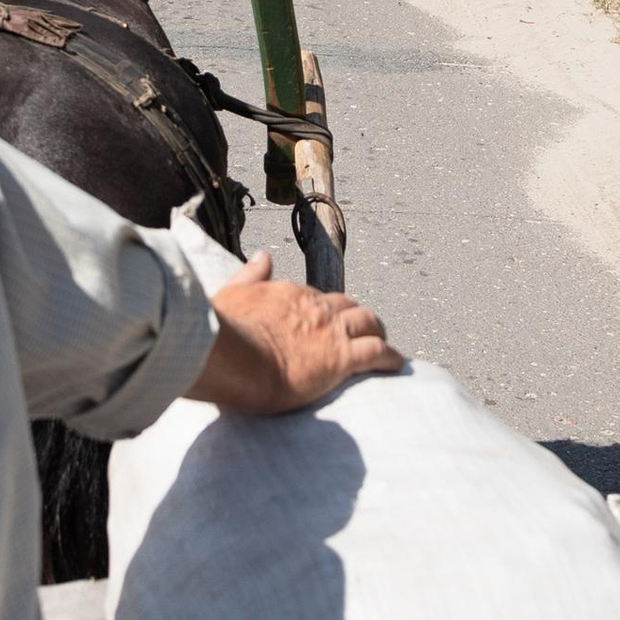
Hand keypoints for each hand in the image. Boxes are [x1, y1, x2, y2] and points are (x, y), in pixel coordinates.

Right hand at [190, 252, 405, 414]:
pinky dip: (390, 357)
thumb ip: (249, 275)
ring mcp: (331, 331)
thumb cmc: (222, 333)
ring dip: (378, 331)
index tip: (325, 318)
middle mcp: (315, 307)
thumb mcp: (232, 293)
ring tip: (383, 342)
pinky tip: (397, 363)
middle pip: (348, 306)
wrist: (231, 359)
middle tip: (361, 328)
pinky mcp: (341, 358)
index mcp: (290, 293)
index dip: (325, 308)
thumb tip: (262, 256)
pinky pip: (377, 352)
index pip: (317, 297)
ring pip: (369, 323)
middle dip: (357, 315)